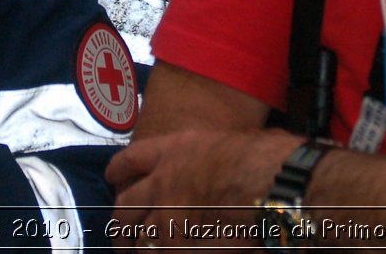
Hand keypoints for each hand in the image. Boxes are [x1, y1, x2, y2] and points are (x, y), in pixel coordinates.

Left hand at [106, 129, 301, 248]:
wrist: (273, 184)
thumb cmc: (265, 156)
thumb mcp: (228, 143)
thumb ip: (208, 158)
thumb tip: (216, 169)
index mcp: (175, 151)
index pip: (133, 158)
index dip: (119, 169)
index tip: (112, 177)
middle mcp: (163, 184)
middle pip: (125, 206)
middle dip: (120, 222)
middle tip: (120, 232)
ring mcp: (168, 220)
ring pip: (139, 241)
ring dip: (138, 248)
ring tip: (136, 253)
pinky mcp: (179, 248)